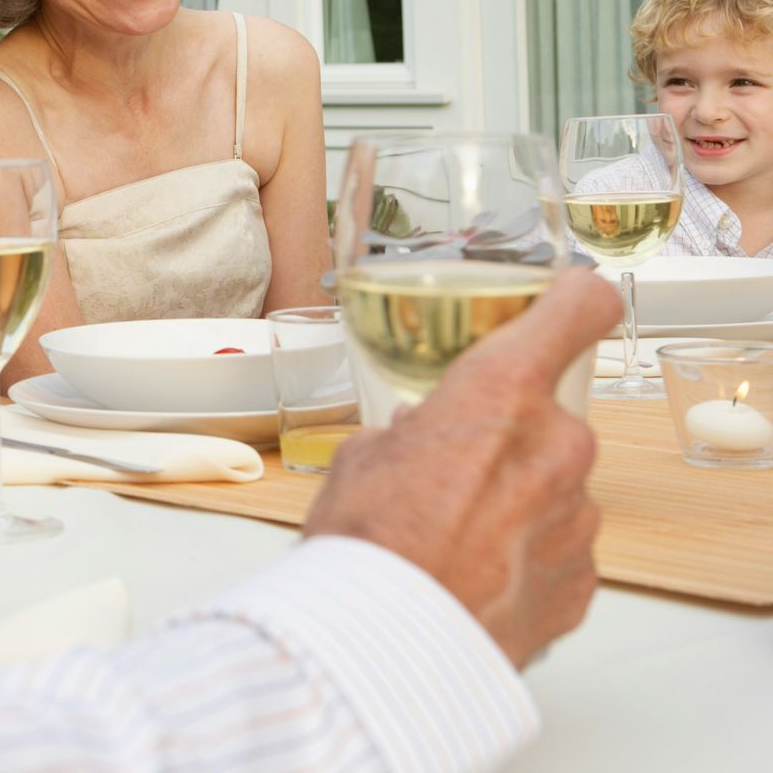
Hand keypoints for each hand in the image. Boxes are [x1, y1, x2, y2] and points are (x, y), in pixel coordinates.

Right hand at [305, 268, 620, 667]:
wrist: (388, 647)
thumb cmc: (367, 546)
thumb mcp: (359, 457)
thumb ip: (409, 432)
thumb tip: (418, 440)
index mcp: (500, 394)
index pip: (578, 309)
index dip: (573, 297)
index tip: (566, 296)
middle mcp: (556, 446)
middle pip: (549, 417)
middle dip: (506, 436)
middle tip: (450, 470)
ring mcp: (578, 517)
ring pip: (554, 486)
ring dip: (513, 499)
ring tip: (450, 537)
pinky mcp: (583, 579)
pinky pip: (558, 547)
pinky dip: (523, 554)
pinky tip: (471, 573)